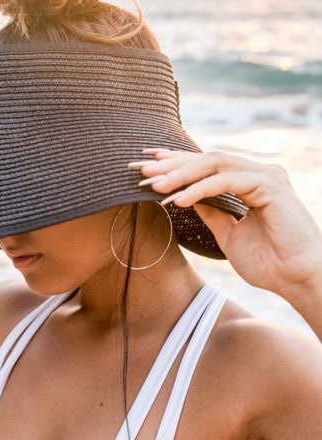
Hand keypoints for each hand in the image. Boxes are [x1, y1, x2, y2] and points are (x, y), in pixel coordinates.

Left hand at [128, 148, 321, 298]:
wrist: (297, 280)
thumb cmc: (269, 263)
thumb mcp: (228, 233)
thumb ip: (211, 211)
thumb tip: (183, 196)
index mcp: (251, 182)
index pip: (208, 165)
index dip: (177, 163)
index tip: (147, 165)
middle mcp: (259, 173)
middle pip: (208, 159)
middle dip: (173, 164)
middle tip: (141, 170)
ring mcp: (267, 176)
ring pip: (215, 164)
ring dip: (182, 174)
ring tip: (154, 185)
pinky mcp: (271, 186)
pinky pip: (228, 181)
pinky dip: (201, 189)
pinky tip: (179, 199)